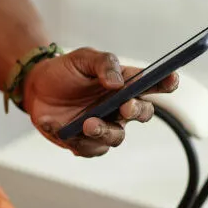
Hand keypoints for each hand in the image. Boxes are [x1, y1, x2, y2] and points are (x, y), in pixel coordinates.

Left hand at [24, 48, 178, 156]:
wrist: (35, 88)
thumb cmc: (64, 71)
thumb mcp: (82, 58)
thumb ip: (103, 63)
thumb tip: (117, 82)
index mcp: (124, 84)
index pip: (152, 84)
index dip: (166, 83)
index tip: (171, 80)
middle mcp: (119, 107)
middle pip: (142, 114)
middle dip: (137, 111)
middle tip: (125, 106)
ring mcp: (104, 125)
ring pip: (116, 137)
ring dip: (104, 131)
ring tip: (87, 123)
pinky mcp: (85, 142)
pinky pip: (90, 149)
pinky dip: (78, 142)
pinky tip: (61, 128)